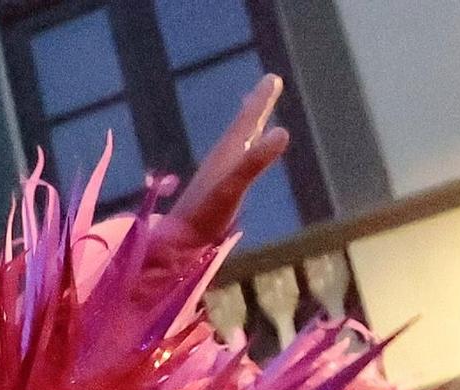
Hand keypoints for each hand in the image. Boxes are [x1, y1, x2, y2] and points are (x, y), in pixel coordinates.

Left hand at [167, 75, 290, 245]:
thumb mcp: (233, 187)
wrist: (177, 243)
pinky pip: (235, 158)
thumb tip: (282, 131)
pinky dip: (244, 148)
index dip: (261, 100)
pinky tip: (243, 155)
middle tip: (270, 82)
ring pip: (238, 140)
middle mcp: (221, 158)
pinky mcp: (216, 189)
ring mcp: (218, 173)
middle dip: (257, 105)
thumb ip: (255, 161)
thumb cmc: (205, 216)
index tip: (273, 77)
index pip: (247, 120)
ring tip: (256, 112)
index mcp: (227, 152)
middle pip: (243, 125)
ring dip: (249, 124)